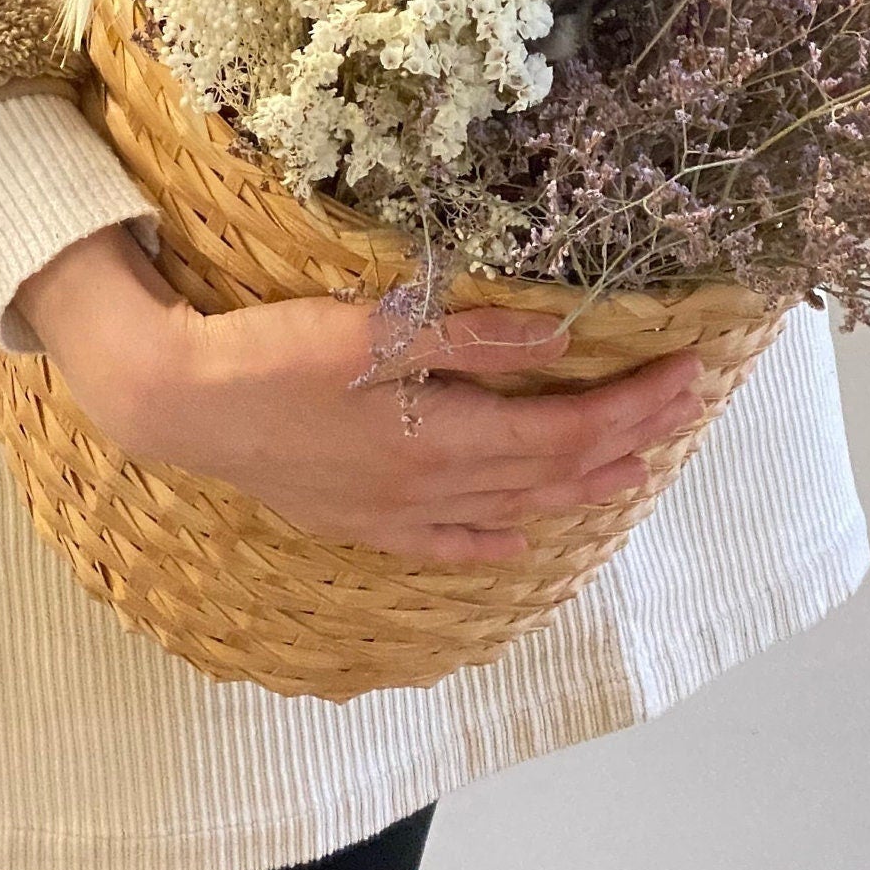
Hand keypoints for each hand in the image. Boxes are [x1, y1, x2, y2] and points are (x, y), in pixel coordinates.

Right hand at [16, 223, 707, 562]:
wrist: (180, 405)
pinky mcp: (361, 519)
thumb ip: (469, 337)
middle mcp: (432, 486)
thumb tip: (557, 336)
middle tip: (683, 409)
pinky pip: (447, 541)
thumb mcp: (374, 328)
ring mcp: (397, 511)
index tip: (688, 375)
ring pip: (512, 504)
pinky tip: (520, 536)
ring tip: (632, 467)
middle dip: (624, 438)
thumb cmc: (273, 354)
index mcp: (443, 436)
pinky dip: (495, 536)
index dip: (632, 405)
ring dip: (579, 485)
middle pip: (553, 469)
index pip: (564, 427)